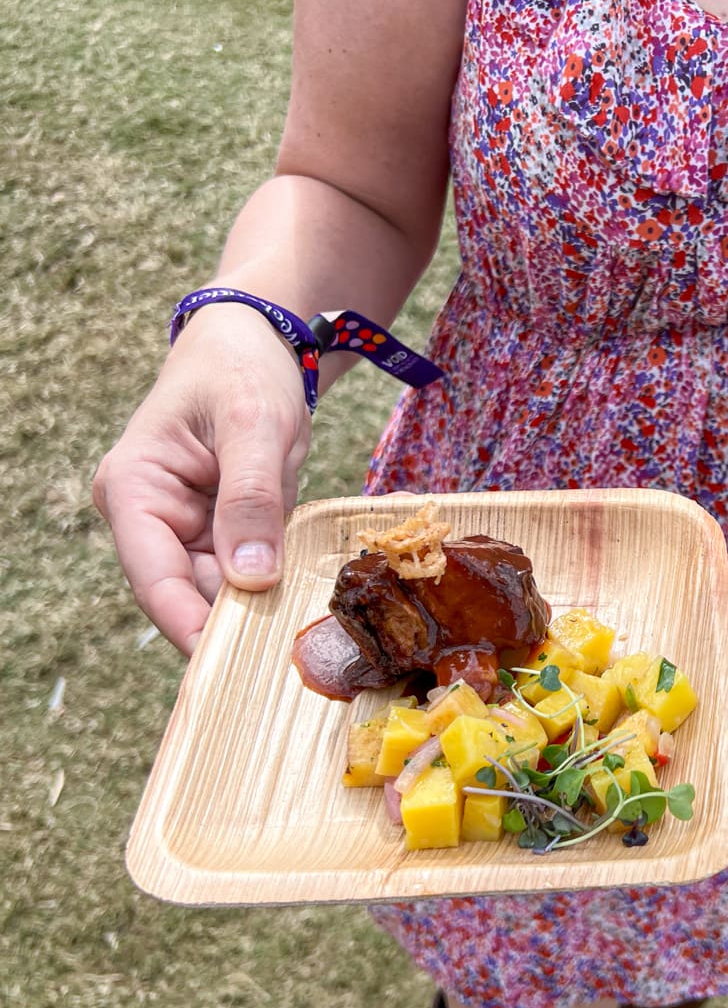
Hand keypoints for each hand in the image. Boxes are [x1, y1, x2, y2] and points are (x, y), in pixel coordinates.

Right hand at [92, 303, 312, 652]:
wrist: (259, 341)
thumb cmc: (243, 370)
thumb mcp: (254, 427)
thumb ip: (251, 499)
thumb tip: (250, 578)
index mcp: (134, 492)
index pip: (154, 578)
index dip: (190, 625)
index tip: (228, 666)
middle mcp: (151, 519)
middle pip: (189, 595)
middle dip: (236, 626)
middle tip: (289, 662)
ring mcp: (189, 529)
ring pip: (223, 591)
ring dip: (262, 612)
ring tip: (308, 640)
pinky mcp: (227, 531)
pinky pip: (250, 573)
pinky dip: (278, 588)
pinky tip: (313, 608)